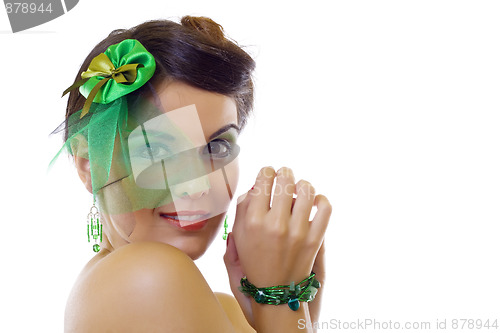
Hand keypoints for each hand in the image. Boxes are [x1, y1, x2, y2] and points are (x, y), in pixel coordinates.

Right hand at [224, 166, 331, 325]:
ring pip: (306, 190)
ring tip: (299, 189)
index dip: (267, 172)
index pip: (264, 180)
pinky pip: (325, 208)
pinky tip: (313, 203)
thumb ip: (243, 207)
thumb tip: (257, 185)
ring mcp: (298, 231)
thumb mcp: (240, 235)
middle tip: (285, 175)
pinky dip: (320, 200)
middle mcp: (275, 224)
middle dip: (285, 173)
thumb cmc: (255, 260)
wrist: (275, 291)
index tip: (269, 174)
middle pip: (285, 180)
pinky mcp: (315, 239)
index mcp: (254, 221)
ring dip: (302, 185)